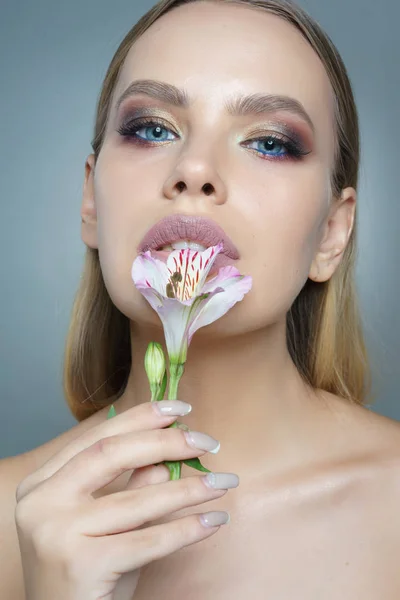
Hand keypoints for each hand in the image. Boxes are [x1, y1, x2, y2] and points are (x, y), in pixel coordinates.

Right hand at [14, 400, 238, 599]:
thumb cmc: (86, 574)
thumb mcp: (107, 523)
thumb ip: (130, 486)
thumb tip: (168, 458)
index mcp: (42, 484)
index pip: (97, 437)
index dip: (141, 418)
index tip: (180, 409)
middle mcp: (40, 503)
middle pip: (112, 454)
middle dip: (166, 442)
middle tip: (207, 441)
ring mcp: (56, 533)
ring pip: (138, 499)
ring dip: (189, 488)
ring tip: (223, 482)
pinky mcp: (80, 565)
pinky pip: (148, 540)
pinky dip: (186, 529)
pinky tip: (213, 521)